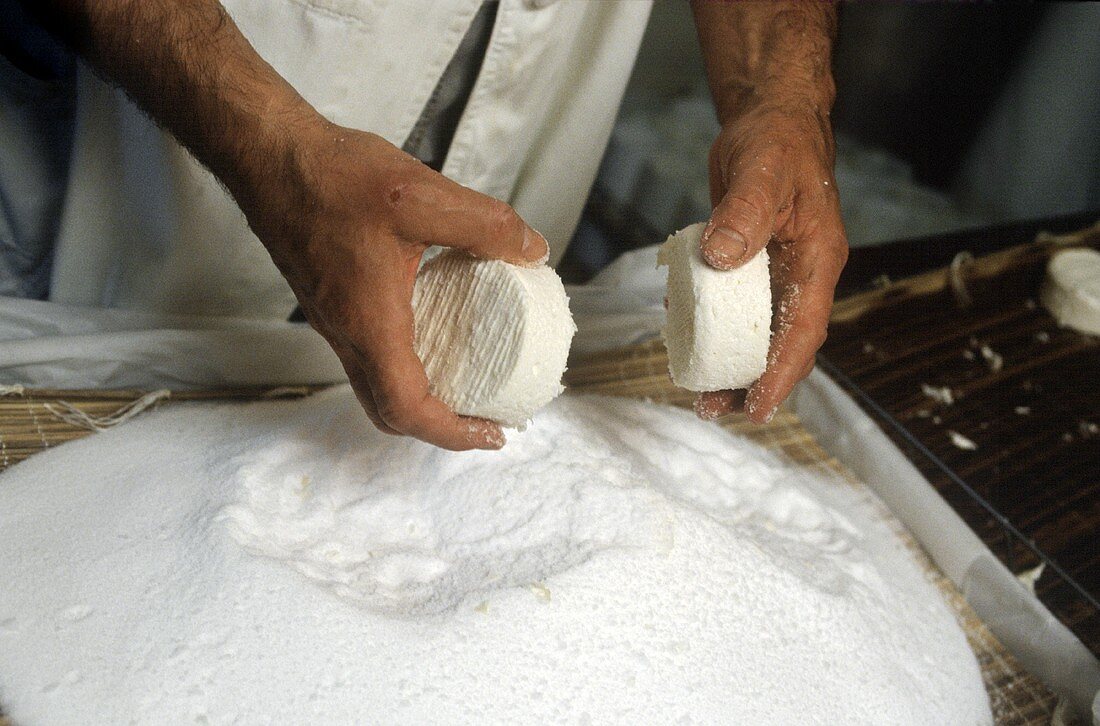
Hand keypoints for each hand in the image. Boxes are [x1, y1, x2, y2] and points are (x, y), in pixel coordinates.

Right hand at [253, 121, 548, 449]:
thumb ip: (485, 224)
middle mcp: (347, 333)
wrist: (268, 156)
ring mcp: (335, 321)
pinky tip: (439, 330)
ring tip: (469, 382)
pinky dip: (406, 364)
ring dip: (422, 398)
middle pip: (389, 412)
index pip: (407, 408)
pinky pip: (369, 355)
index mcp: (369, 324)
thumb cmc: (331, 178)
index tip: (493, 434)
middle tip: (486, 417)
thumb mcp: (423, 196)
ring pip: (376, 386)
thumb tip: (533, 250)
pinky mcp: (332, 302)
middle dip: (441, 427)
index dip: (453, 433)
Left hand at [694, 102, 847, 423]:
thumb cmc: (776, 141)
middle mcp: (800, 275)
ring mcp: (775, 273)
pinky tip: (685, 341)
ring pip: (757, 334)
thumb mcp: (762, 171)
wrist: (769, 120)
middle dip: (753, 382)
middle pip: (782, 344)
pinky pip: (734, 309)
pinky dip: (713, 330)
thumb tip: (722, 259)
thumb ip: (745, 214)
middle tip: (714, 409)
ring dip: (731, 365)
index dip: (781, 373)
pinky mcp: (749, 266)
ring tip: (700, 395)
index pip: (803, 330)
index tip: (757, 406)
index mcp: (817, 260)